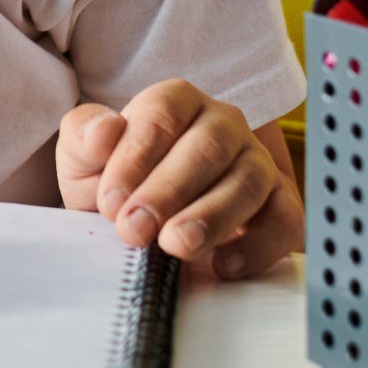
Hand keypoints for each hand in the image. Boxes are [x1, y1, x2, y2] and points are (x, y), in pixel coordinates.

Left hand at [56, 79, 302, 280]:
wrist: (151, 222)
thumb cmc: (120, 182)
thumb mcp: (85, 159)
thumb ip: (84, 138)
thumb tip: (104, 132)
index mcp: (177, 102)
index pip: (162, 115)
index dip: (135, 157)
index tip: (111, 201)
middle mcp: (224, 125)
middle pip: (206, 147)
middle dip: (168, 191)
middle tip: (135, 230)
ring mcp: (257, 163)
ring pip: (246, 181)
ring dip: (210, 217)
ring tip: (176, 246)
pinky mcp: (280, 205)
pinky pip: (283, 220)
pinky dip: (258, 245)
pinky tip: (224, 266)